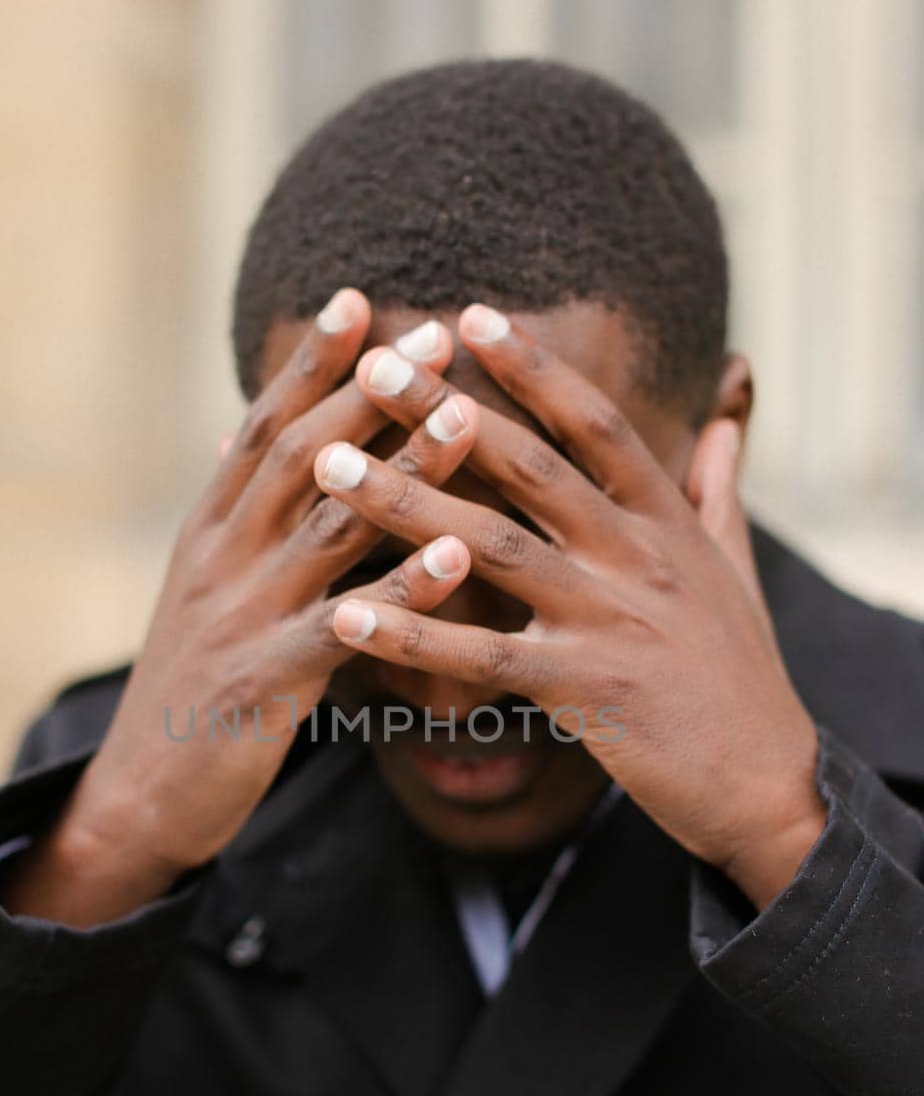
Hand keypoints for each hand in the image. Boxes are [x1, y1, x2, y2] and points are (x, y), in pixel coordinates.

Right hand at [1, 299, 478, 923]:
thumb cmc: (192, 689)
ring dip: (401, 469)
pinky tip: (460, 558)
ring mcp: (242, 614)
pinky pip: (346, 624)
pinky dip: (405, 588)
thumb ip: (234, 515)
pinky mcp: (266, 679)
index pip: (265, 427)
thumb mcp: (202, 587)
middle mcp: (222, 556)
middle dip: (369, 391)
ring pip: (329, 525)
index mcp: (210, 531)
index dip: (313, 364)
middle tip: (435, 337)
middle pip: (300, 455)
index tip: (361, 300)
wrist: (140, 795)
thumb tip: (242, 435)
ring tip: (464, 419)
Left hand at [313, 308, 825, 908]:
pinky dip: (412, 632)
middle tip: (375, 364)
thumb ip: (719, 484)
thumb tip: (730, 410)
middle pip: (528, 466)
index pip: (594, 425)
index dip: (534, 368)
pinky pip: (480, 653)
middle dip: (444, 411)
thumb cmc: (741, 674)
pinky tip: (346, 613)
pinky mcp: (581, 688)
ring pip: (490, 546)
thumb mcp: (737, 566)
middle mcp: (635, 556)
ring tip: (328, 465)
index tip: (472, 316)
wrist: (766, 780)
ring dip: (403, 501)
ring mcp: (607, 619)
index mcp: (666, 521)